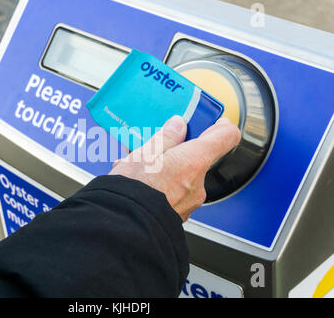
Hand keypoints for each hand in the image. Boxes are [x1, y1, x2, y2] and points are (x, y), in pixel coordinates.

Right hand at [109, 116, 240, 221]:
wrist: (124, 227)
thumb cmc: (133, 191)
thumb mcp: (144, 154)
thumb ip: (166, 138)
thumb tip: (177, 126)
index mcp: (193, 162)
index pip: (226, 136)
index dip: (221, 126)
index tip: (212, 122)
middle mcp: (198, 183)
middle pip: (198, 159)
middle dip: (179, 152)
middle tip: (158, 147)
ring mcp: (189, 202)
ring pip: (183, 178)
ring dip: (166, 171)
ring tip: (138, 169)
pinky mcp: (178, 216)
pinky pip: (174, 195)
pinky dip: (161, 188)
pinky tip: (139, 185)